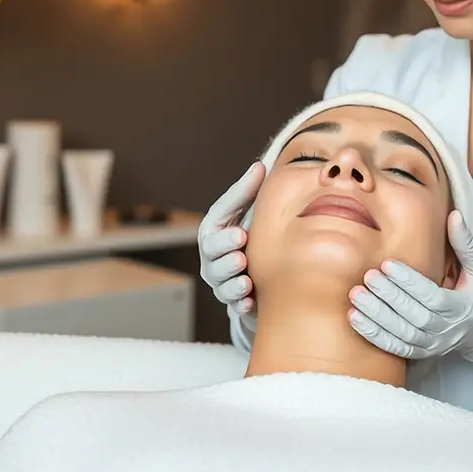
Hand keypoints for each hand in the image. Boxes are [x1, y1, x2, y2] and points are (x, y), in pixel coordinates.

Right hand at [198, 162, 264, 321]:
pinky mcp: (233, 300)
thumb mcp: (244, 211)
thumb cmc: (247, 233)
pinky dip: (241, 304)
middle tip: (240, 258)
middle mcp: (212, 258)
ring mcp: (220, 281)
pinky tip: (250, 302)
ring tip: (246, 281)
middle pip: (213, 260)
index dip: (225, 234)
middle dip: (226, 260)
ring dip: (233, 283)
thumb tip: (260, 166)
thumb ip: (248, 191)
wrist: (257, 268)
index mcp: (213, 232)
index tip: (241, 235)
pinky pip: (233, 305)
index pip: (213, 230)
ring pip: (222, 285)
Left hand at [347, 210, 472, 366]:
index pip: (432, 297)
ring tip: (355, 296)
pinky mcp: (420, 353)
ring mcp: (433, 345)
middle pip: (414, 316)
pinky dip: (374, 335)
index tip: (387, 264)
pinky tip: (355, 318)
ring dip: (376, 317)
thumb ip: (466, 243)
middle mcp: (447, 330)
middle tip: (367, 277)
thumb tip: (454, 215)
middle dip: (389, 297)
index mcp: (462, 308)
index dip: (409, 282)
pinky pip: (395, 348)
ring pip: (402, 335)